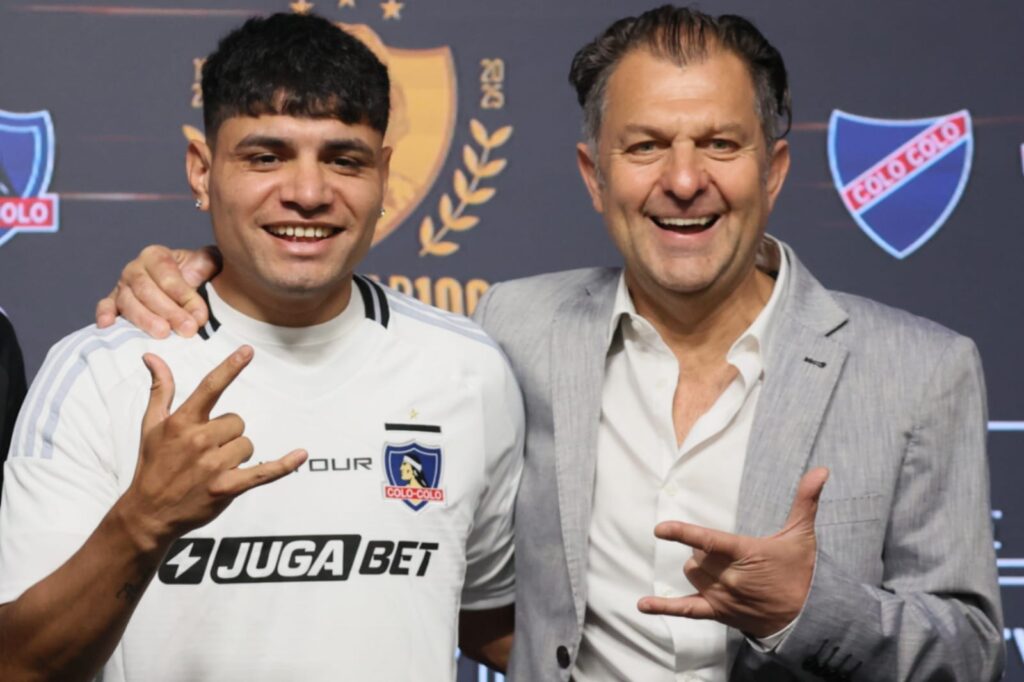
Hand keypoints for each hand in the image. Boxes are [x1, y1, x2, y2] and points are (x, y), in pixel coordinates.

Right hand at [95, 245, 220, 337]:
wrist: (185, 286)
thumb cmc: (197, 275)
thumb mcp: (206, 264)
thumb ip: (207, 263)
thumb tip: (203, 270)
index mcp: (155, 256)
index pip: (167, 276)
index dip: (183, 296)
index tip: (200, 315)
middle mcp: (134, 269)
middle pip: (147, 291)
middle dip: (169, 311)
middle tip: (188, 329)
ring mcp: (121, 287)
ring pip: (129, 302)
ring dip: (146, 320)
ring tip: (163, 333)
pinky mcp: (113, 304)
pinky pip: (105, 307)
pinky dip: (105, 315)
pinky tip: (108, 325)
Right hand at [118, 346, 306, 548]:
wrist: (148, 513)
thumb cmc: (152, 466)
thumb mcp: (151, 426)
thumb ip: (160, 390)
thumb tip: (152, 357)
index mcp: (181, 422)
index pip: (210, 387)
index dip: (230, 368)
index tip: (248, 351)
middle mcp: (198, 441)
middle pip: (237, 422)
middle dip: (227, 435)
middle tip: (205, 452)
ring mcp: (213, 466)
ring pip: (247, 445)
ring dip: (236, 456)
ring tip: (212, 469)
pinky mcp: (226, 488)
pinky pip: (264, 472)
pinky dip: (284, 465)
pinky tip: (301, 455)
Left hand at [637, 467, 828, 637]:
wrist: (808, 618)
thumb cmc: (802, 573)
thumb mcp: (802, 535)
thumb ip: (806, 501)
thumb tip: (821, 471)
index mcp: (745, 554)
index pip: (708, 541)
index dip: (683, 534)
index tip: (660, 529)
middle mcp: (730, 577)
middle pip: (697, 557)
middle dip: (702, 550)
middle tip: (724, 551)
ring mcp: (723, 597)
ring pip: (692, 576)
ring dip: (697, 568)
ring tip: (719, 567)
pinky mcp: (719, 613)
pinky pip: (687, 611)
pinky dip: (664, 608)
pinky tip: (643, 606)